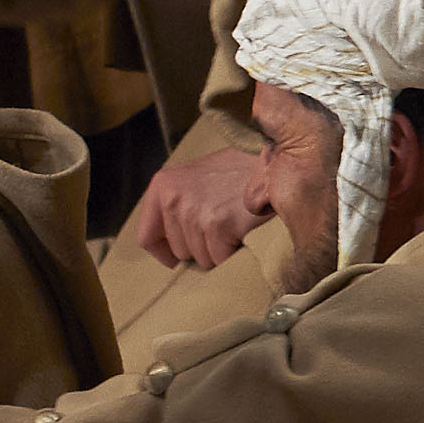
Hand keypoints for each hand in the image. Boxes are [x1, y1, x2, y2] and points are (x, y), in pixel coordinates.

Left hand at [130, 144, 268, 269]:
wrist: (277, 163)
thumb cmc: (240, 171)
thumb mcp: (197, 176)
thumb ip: (177, 202)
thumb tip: (165, 244)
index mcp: (162, 184)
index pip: (145, 237)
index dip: (164, 253)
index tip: (177, 259)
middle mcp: (173, 198)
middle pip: (178, 251)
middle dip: (200, 248)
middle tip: (222, 227)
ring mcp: (194, 211)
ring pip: (201, 258)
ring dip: (219, 250)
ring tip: (234, 224)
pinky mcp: (218, 224)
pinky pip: (220, 259)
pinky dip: (234, 253)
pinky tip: (244, 230)